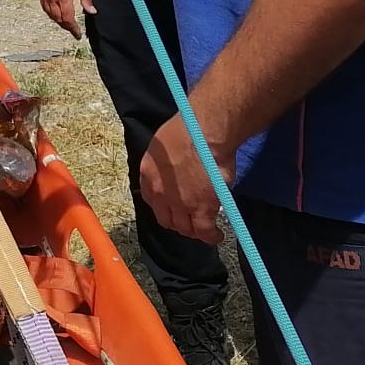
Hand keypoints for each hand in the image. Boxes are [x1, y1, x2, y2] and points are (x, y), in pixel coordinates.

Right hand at [37, 0, 91, 38]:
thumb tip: (91, 10)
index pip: (68, 18)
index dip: (73, 28)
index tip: (78, 34)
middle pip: (58, 19)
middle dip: (66, 26)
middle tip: (73, 30)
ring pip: (50, 15)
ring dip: (58, 21)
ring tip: (66, 23)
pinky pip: (45, 8)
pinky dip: (51, 14)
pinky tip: (56, 13)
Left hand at [138, 115, 230, 244]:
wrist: (203, 132)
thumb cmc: (187, 127)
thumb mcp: (164, 143)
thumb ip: (167, 161)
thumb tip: (179, 167)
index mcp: (148, 174)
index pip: (151, 200)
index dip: (163, 207)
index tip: (172, 207)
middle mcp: (160, 192)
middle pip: (167, 218)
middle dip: (178, 223)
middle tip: (190, 221)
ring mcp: (180, 203)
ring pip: (185, 228)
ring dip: (194, 231)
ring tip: (203, 231)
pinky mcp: (201, 209)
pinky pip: (204, 231)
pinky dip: (211, 236)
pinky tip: (217, 236)